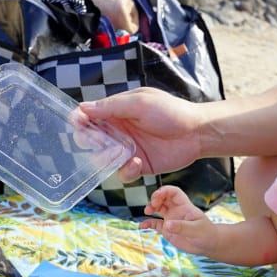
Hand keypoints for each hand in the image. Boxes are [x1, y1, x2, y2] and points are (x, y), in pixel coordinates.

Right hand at [74, 88, 202, 181]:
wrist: (196, 133)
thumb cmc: (171, 112)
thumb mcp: (140, 103)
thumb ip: (112, 107)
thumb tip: (83, 108)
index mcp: (116, 111)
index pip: (88, 115)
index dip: (79, 120)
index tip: (79, 123)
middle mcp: (118, 130)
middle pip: (89, 139)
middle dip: (89, 141)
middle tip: (99, 141)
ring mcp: (127, 149)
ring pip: (101, 159)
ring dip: (105, 158)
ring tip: (119, 154)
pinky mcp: (138, 166)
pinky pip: (121, 173)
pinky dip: (126, 171)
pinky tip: (136, 162)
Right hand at [140, 186, 215, 255]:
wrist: (208, 245)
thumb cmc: (206, 234)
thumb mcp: (196, 230)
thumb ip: (182, 227)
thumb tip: (167, 224)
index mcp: (185, 206)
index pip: (174, 192)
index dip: (165, 191)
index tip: (157, 196)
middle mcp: (176, 210)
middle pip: (163, 198)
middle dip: (155, 198)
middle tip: (152, 205)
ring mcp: (171, 219)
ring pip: (158, 209)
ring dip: (151, 207)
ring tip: (147, 212)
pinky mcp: (167, 230)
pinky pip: (155, 224)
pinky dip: (148, 224)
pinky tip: (142, 226)